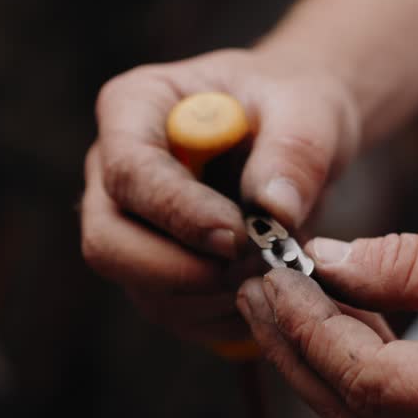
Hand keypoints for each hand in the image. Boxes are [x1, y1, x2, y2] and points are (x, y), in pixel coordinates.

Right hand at [80, 48, 360, 340]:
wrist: (299, 131)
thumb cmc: (294, 103)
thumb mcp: (309, 107)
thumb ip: (296, 150)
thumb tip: (274, 209)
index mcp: (134, 108)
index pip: (129, 171)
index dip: (179, 212)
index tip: (238, 236)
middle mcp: (112, 173)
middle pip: (108, 243)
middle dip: (182, 271)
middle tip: (256, 266)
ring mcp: (128, 228)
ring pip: (143, 289)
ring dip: (215, 295)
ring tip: (277, 265)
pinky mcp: (154, 273)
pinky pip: (177, 314)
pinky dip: (227, 313)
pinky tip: (270, 283)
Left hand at [237, 211, 417, 417]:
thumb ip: (414, 263)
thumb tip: (326, 262)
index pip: (369, 383)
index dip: (308, 328)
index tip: (271, 273)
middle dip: (299, 350)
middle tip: (257, 286)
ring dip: (330, 368)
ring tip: (290, 302)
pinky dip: (375, 384)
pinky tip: (354, 332)